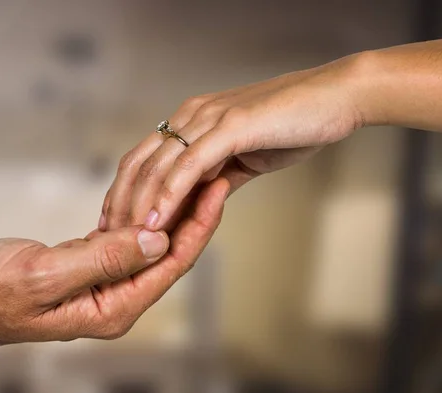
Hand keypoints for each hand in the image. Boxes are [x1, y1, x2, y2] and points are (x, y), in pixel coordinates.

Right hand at [0, 178, 228, 366]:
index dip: (198, 226)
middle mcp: (113, 299)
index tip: (217, 190)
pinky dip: (136, 216)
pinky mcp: (82, 267)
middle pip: (166, 254)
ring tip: (190, 177)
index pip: (170, 264)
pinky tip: (149, 194)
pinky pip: (120, 240)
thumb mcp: (45, 274)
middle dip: (191, 214)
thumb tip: (158, 241)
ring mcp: (98, 284)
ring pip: (145, 245)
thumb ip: (105, 259)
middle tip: (213, 174)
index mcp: (113, 308)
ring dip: (167, 212)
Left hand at [100, 54, 365, 231]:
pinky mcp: (230, 127)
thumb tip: (200, 200)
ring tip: (126, 242)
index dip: (124, 194)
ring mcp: (208, 119)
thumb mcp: (244, 155)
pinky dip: (170, 196)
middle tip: (108, 241)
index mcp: (190, 120)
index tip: (115, 227)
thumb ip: (218, 176)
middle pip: (138, 164)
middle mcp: (190, 116)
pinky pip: (190, 166)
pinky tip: (158, 223)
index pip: (142, 160)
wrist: (333, 100)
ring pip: (158, 167)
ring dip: (139, 208)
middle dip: (120, 205)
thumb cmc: (292, 126)